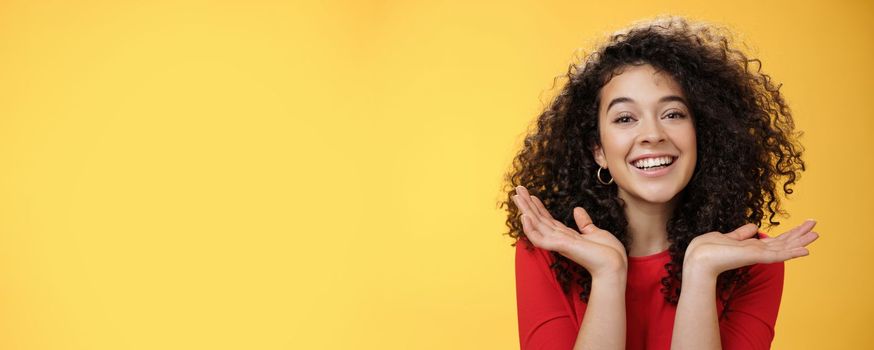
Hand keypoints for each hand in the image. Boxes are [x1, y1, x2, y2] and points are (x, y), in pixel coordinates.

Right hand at [512, 186, 626, 277]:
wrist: (615, 265)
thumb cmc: (608, 253)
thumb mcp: (595, 232)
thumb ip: (584, 223)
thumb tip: (577, 210)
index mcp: (566, 235)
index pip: (547, 219)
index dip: (538, 207)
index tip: (530, 195)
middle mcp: (559, 238)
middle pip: (538, 219)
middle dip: (527, 204)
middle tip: (517, 189)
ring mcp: (558, 243)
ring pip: (535, 225)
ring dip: (525, 210)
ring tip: (516, 196)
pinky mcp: (560, 247)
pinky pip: (539, 238)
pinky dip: (530, 228)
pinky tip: (524, 216)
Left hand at [684, 220, 819, 277]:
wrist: (698, 259)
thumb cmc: (707, 249)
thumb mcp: (727, 237)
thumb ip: (741, 234)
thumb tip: (754, 227)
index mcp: (751, 247)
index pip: (776, 240)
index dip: (790, 233)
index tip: (804, 225)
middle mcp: (757, 251)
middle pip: (784, 242)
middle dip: (800, 234)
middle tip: (817, 226)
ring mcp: (758, 255)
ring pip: (785, 248)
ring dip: (801, 241)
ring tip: (817, 234)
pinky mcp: (756, 257)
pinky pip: (778, 255)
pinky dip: (792, 253)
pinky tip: (805, 250)